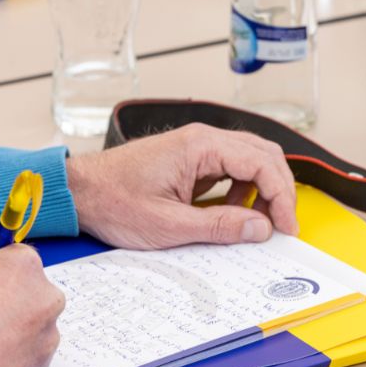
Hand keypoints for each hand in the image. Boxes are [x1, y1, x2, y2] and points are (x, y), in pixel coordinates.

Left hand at [67, 123, 297, 248]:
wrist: (78, 191)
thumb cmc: (113, 201)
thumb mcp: (169, 225)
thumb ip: (220, 226)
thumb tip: (261, 228)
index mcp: (201, 146)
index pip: (262, 163)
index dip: (282, 196)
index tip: (287, 227)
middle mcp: (203, 139)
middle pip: (263, 155)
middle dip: (280, 190)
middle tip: (283, 225)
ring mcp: (197, 147)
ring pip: (250, 159)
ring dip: (262, 189)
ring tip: (258, 223)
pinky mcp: (190, 159)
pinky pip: (230, 168)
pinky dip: (242, 190)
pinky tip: (232, 212)